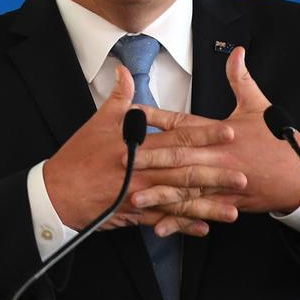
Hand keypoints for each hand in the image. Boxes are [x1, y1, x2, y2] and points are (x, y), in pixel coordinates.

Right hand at [43, 66, 245, 232]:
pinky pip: (163, 221)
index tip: (229, 133)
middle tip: (243, 175)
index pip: (177, 138)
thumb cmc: (77, 157)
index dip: (204, 136)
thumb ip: (118, 98)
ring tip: (233, 209)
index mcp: (136, 147)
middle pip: (185, 173)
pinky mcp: (133, 215)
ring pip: (179, 202)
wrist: (56, 194)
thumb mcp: (97, 122)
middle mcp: (141, 172)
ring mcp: (139, 197)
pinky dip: (183, 225)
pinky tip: (203, 227)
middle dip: (216, 175)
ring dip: (207, 206)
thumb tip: (124, 71)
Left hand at [134, 46, 299, 235]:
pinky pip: (198, 212)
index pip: (184, 122)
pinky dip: (179, 221)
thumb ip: (241, 79)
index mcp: (221, 132)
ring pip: (184, 189)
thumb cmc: (277, 140)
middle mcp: (218, 157)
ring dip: (158, 194)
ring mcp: (221, 182)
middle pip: (178, 157)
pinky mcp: (225, 203)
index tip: (134, 113)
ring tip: (133, 196)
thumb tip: (235, 52)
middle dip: (149, 158)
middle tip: (123, 158)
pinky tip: (158, 226)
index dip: (158, 118)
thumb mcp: (259, 106)